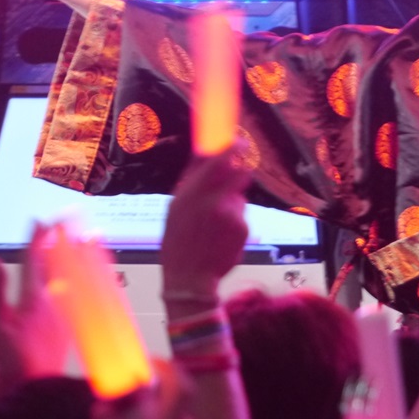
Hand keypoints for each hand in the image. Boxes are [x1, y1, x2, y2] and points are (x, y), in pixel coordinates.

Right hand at [0, 222, 69, 391]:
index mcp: (32, 297)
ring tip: (84, 234)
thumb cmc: (11, 354)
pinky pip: (82, 289)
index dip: (37, 238)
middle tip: (64, 217)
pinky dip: (86, 273)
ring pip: (74, 273)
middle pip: (59, 260)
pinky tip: (93, 264)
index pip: (34, 259)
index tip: (39, 221)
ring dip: (76, 252)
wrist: (34, 380)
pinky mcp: (76, 317)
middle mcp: (55, 298)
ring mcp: (68, 307)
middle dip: (60, 238)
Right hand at [160, 146, 251, 300]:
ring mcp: (228, 213)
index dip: (232, 147)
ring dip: (233, 201)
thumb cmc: (179, 241)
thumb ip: (193, 182)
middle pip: (238, 171)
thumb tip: (206, 154)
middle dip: (241, 169)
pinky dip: (236, 221)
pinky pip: (242, 215)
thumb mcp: (176, 207)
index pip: (216, 159)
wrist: (189, 278)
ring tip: (216, 223)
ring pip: (239, 195)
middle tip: (239, 171)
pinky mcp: (241, 226)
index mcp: (190, 192)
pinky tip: (222, 236)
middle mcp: (209, 199)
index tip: (240, 141)